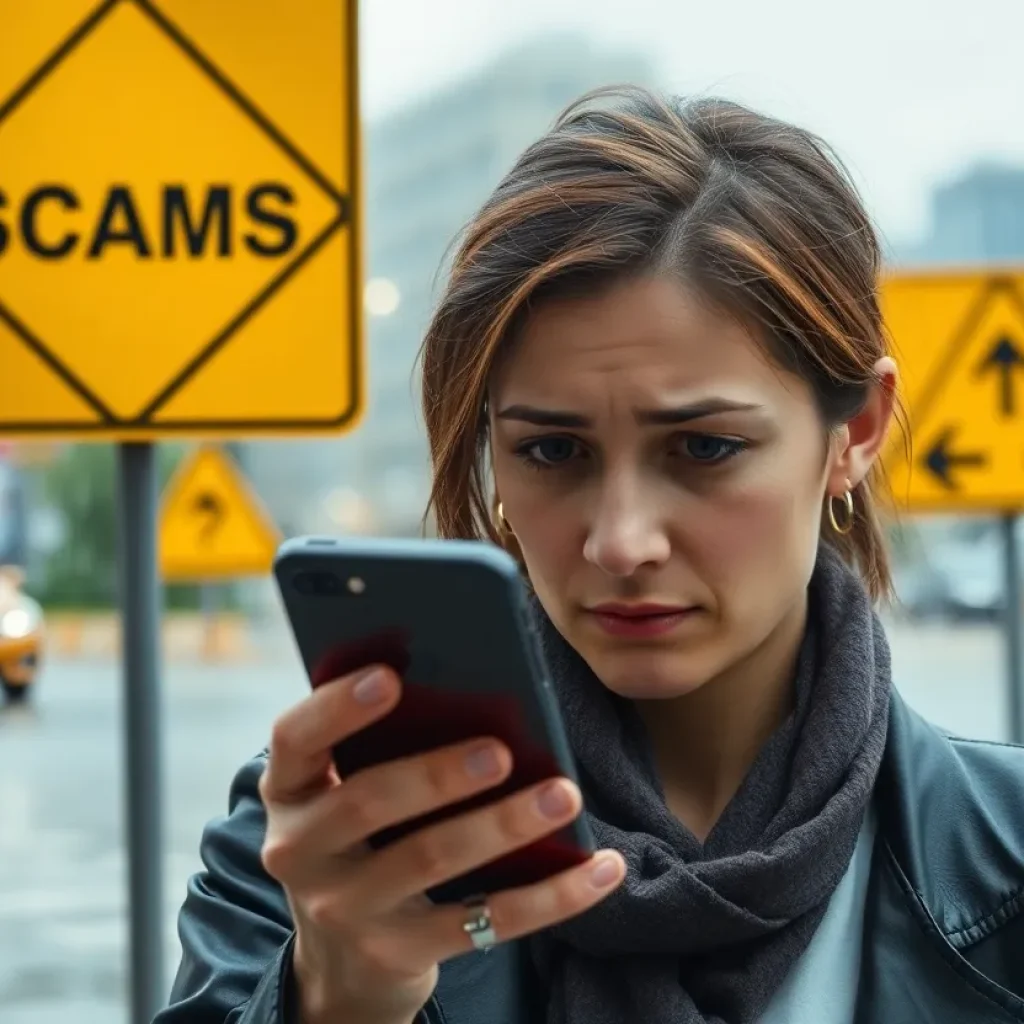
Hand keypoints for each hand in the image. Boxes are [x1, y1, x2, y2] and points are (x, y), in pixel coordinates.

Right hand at [258, 665, 625, 1023]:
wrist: (343, 959)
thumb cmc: (360, 838)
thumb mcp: (345, 791)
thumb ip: (381, 745)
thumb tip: (474, 686)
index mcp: (289, 791)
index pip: (294, 739)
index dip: (337, 707)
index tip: (392, 676)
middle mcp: (301, 851)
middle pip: (366, 802)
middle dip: (436, 774)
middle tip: (502, 751)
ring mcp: (346, 909)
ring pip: (430, 860)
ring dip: (503, 825)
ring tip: (563, 795)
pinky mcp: (400, 952)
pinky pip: (485, 924)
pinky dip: (551, 895)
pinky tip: (600, 869)